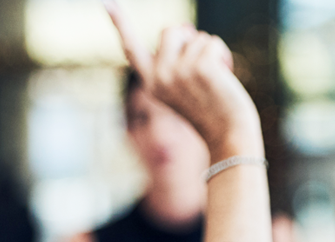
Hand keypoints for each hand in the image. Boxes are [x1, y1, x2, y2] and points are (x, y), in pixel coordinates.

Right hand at [104, 0, 260, 156]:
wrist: (228, 135)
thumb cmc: (210, 110)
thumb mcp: (184, 86)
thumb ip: (176, 61)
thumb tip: (182, 29)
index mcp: (151, 83)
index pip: (131, 49)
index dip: (119, 24)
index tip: (106, 3)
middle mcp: (160, 77)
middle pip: (170, 31)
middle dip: (188, 39)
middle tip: (200, 66)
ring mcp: (179, 72)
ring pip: (195, 37)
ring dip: (209, 51)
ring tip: (214, 79)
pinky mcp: (201, 67)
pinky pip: (212, 43)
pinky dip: (222, 54)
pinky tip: (224, 76)